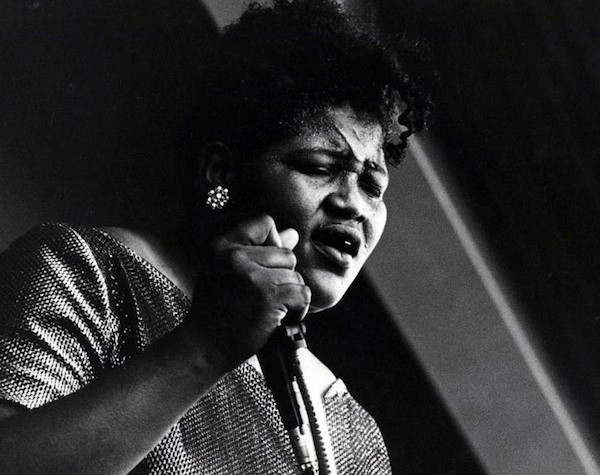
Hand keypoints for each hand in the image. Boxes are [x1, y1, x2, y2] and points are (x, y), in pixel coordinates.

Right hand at [188, 214, 311, 371]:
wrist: (204, 346)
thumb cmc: (216, 310)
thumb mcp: (225, 271)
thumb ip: (257, 250)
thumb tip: (292, 233)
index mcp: (223, 246)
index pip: (264, 222)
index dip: (274, 242)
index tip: (265, 266)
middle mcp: (237, 256)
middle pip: (287, 254)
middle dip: (283, 276)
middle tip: (264, 296)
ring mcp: (253, 276)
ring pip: (296, 276)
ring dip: (290, 295)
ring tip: (270, 308)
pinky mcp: (268, 296)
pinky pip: (302, 293)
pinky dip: (298, 309)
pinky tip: (282, 317)